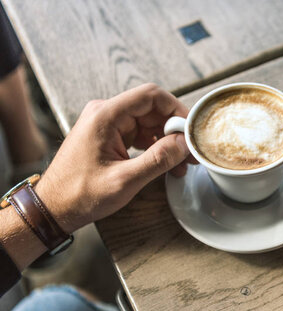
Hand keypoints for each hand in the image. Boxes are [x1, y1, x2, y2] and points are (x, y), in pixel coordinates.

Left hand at [35, 83, 195, 232]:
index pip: (151, 96)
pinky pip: (140, 133)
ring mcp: (107, 124)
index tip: (192, 129)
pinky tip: (166, 164)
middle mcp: (106, 113)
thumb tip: (184, 144)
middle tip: (191, 152)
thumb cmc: (80, 194)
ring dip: (167, 140)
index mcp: (106, 116)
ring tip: (181, 164)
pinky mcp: (109, 136)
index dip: (177, 109)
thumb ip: (158, 159)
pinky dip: (156, 147)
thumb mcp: (125, 180)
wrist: (54, 207)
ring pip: (148, 122)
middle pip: (152, 109)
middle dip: (175, 129)